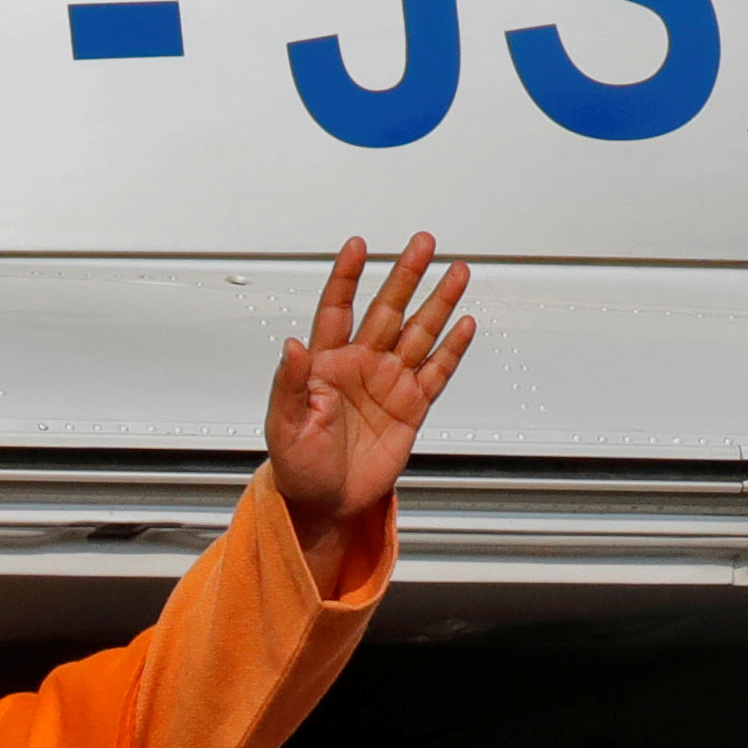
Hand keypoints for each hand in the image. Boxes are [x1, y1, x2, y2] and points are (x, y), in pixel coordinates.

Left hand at [261, 234, 478, 588]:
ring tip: (455, 273)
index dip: (346, 277)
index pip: (337, 309)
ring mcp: (388, 383)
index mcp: (325, 364)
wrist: (325, 503)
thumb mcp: (283, 426)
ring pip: (418, 333)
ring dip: (437, 303)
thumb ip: (289, 384)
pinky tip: (464, 325)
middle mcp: (360, 365)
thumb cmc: (297, 466)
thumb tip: (291, 346)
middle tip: (422, 244)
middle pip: (387, 310)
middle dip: (405, 276)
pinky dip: (451, 349)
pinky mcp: (410, 407)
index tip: (357, 247)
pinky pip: (436, 372)